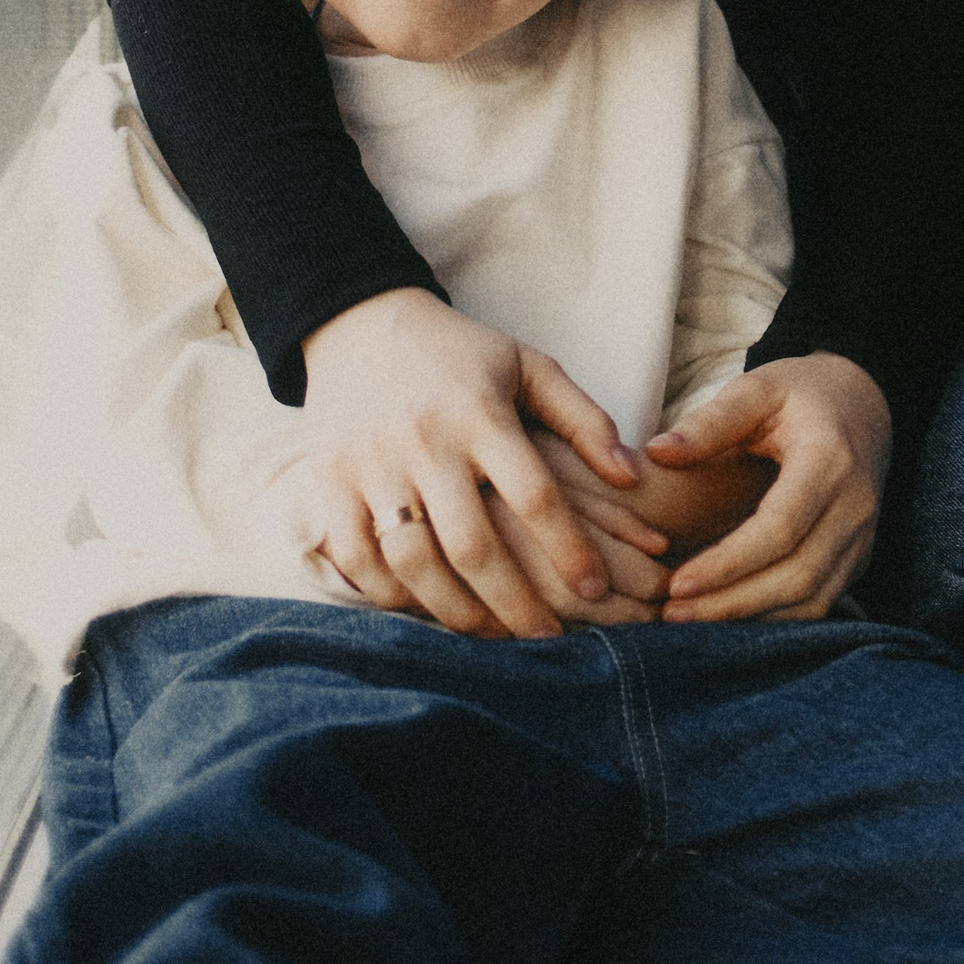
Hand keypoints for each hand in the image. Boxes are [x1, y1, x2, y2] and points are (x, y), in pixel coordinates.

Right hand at [297, 287, 667, 636]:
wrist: (361, 324)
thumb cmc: (462, 354)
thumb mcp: (530, 367)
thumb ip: (584, 420)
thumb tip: (633, 476)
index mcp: (481, 412)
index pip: (534, 494)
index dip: (569, 549)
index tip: (597, 589)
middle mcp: (425, 441)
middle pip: (475, 545)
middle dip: (517, 603)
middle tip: (549, 638)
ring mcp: (371, 464)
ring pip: (413, 562)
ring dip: (456, 610)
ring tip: (493, 634)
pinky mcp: (329, 481)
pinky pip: (356, 558)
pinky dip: (389, 594)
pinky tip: (425, 608)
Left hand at [649, 353, 889, 624]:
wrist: (863, 404)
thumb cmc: (801, 394)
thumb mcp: (756, 389)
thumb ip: (709, 422)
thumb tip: (656, 453)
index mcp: (829, 459)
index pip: (780, 528)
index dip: (728, 563)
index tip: (677, 584)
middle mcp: (855, 506)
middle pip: (797, 575)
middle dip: (732, 604)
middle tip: (672, 615)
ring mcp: (862, 536)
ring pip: (811, 599)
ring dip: (750, 618)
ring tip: (690, 621)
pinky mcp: (858, 557)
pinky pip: (818, 601)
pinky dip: (773, 618)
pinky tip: (727, 617)